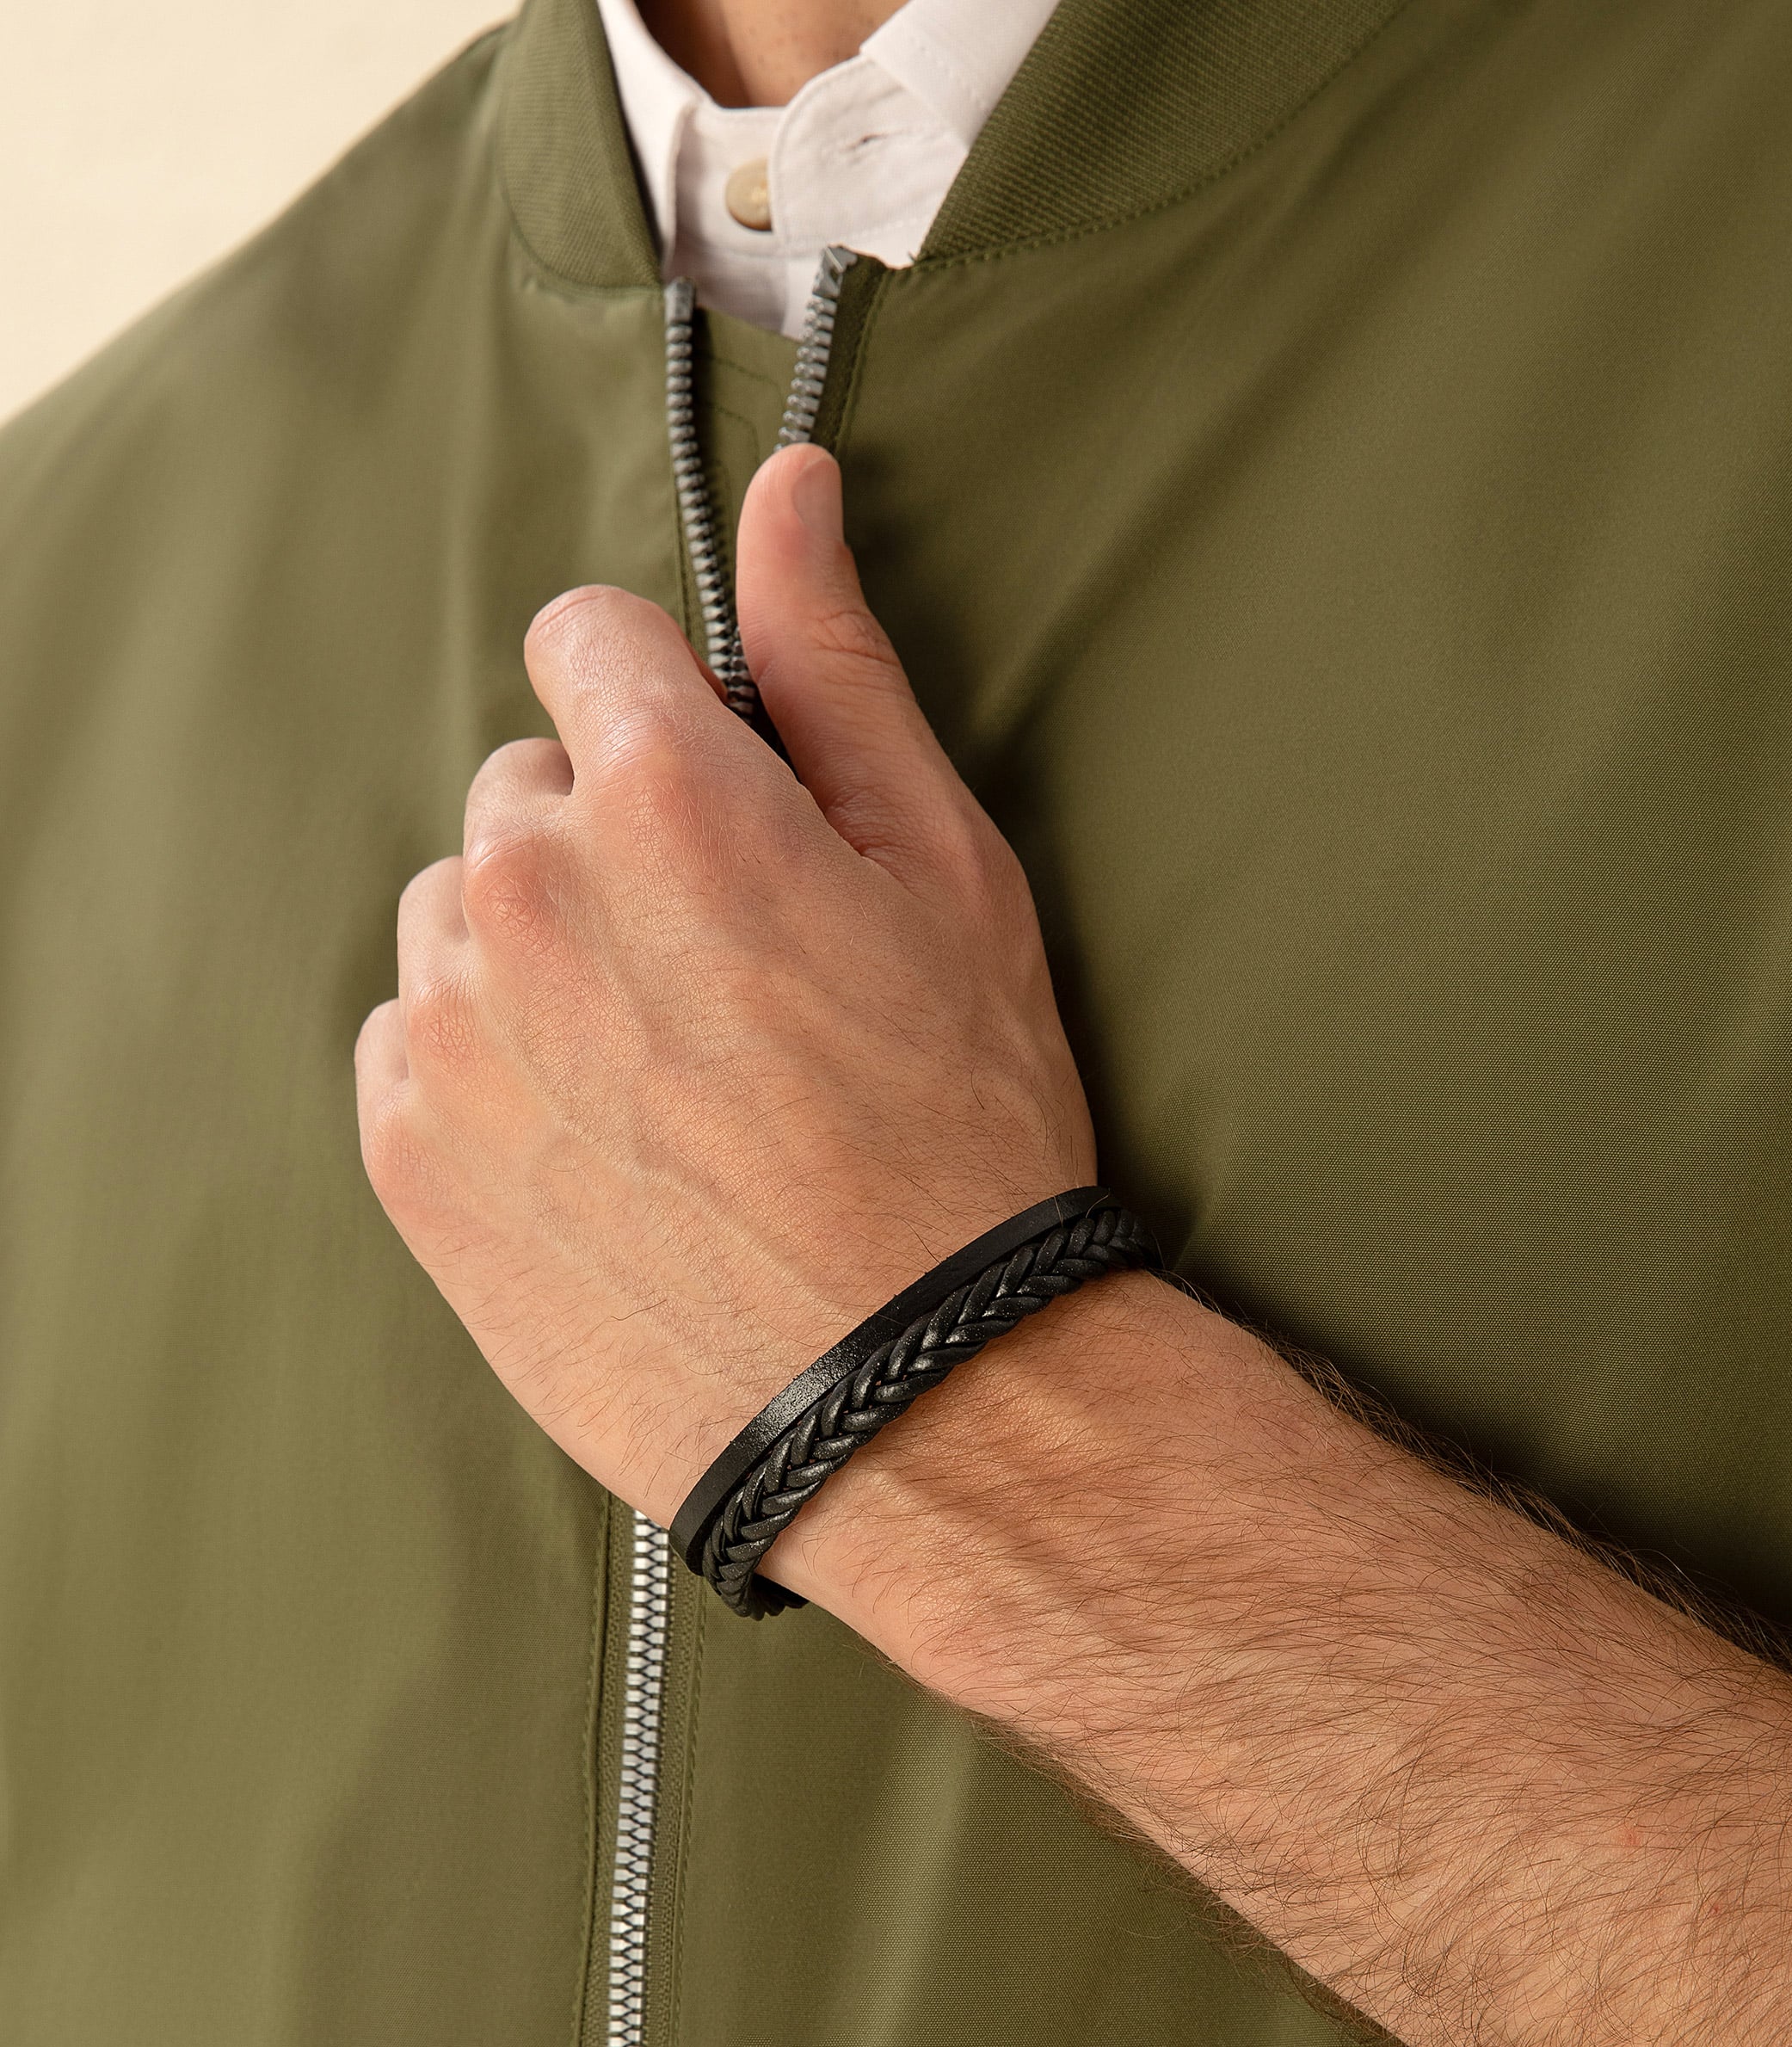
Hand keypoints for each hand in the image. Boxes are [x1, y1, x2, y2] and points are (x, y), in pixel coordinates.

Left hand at [355, 445, 1094, 1533]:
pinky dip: (488, 1063)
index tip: (719, 792)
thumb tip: (792, 489)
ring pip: (462, 912)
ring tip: (667, 1073)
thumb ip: (837, 665)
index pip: (589, 638)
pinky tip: (605, 1139)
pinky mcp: (411, 1151)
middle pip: (526, 786)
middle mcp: (524, 890)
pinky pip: (416, 1036)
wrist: (914, 1390)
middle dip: (611, 843)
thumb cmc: (959, 1131)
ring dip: (539, 953)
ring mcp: (452, 1029)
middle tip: (729, 976)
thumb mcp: (945, 870)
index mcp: (664, 794)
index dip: (668, 708)